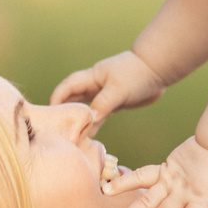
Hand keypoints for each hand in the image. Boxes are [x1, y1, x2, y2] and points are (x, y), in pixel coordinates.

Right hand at [50, 50, 165, 128]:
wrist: (158, 70)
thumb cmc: (136, 75)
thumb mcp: (118, 89)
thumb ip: (103, 104)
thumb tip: (89, 120)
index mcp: (91, 77)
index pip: (67, 87)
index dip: (57, 98)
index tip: (49, 113)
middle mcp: (94, 86)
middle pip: (73, 99)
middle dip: (64, 111)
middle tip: (56, 129)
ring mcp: (104, 94)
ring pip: (86, 109)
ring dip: (80, 121)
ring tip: (72, 136)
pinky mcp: (114, 103)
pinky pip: (99, 115)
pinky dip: (94, 124)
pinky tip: (90, 137)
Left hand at [107, 135, 207, 207]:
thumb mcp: (194, 154)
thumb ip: (186, 167)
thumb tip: (188, 171)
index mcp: (168, 170)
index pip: (140, 177)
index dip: (123, 183)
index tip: (108, 191)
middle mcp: (172, 183)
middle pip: (145, 201)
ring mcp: (185, 193)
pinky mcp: (201, 201)